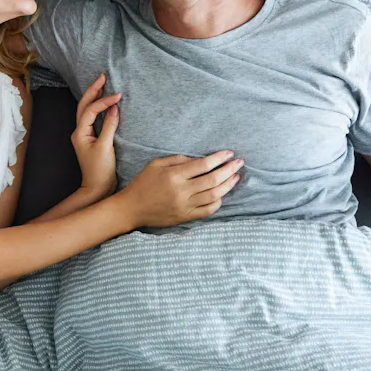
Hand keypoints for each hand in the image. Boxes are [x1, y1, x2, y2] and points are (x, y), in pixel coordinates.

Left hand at [71, 73, 121, 199]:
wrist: (97, 188)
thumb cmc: (100, 171)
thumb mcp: (106, 147)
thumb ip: (110, 126)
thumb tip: (114, 107)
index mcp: (80, 133)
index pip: (91, 110)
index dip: (104, 101)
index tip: (118, 96)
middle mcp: (79, 132)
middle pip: (84, 105)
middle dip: (93, 90)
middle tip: (103, 77)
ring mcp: (84, 135)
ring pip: (87, 110)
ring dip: (94, 97)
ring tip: (103, 84)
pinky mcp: (92, 138)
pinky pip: (93, 118)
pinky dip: (99, 108)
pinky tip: (105, 103)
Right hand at [120, 150, 242, 228]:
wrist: (131, 208)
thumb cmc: (142, 183)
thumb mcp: (155, 164)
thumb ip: (177, 159)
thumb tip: (199, 159)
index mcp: (174, 175)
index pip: (203, 165)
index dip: (219, 158)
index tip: (229, 153)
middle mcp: (181, 191)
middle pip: (213, 180)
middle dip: (229, 170)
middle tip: (239, 163)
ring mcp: (184, 206)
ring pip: (214, 195)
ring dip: (228, 185)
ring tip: (236, 177)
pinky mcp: (185, 217)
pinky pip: (207, 210)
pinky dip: (218, 202)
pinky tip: (222, 194)